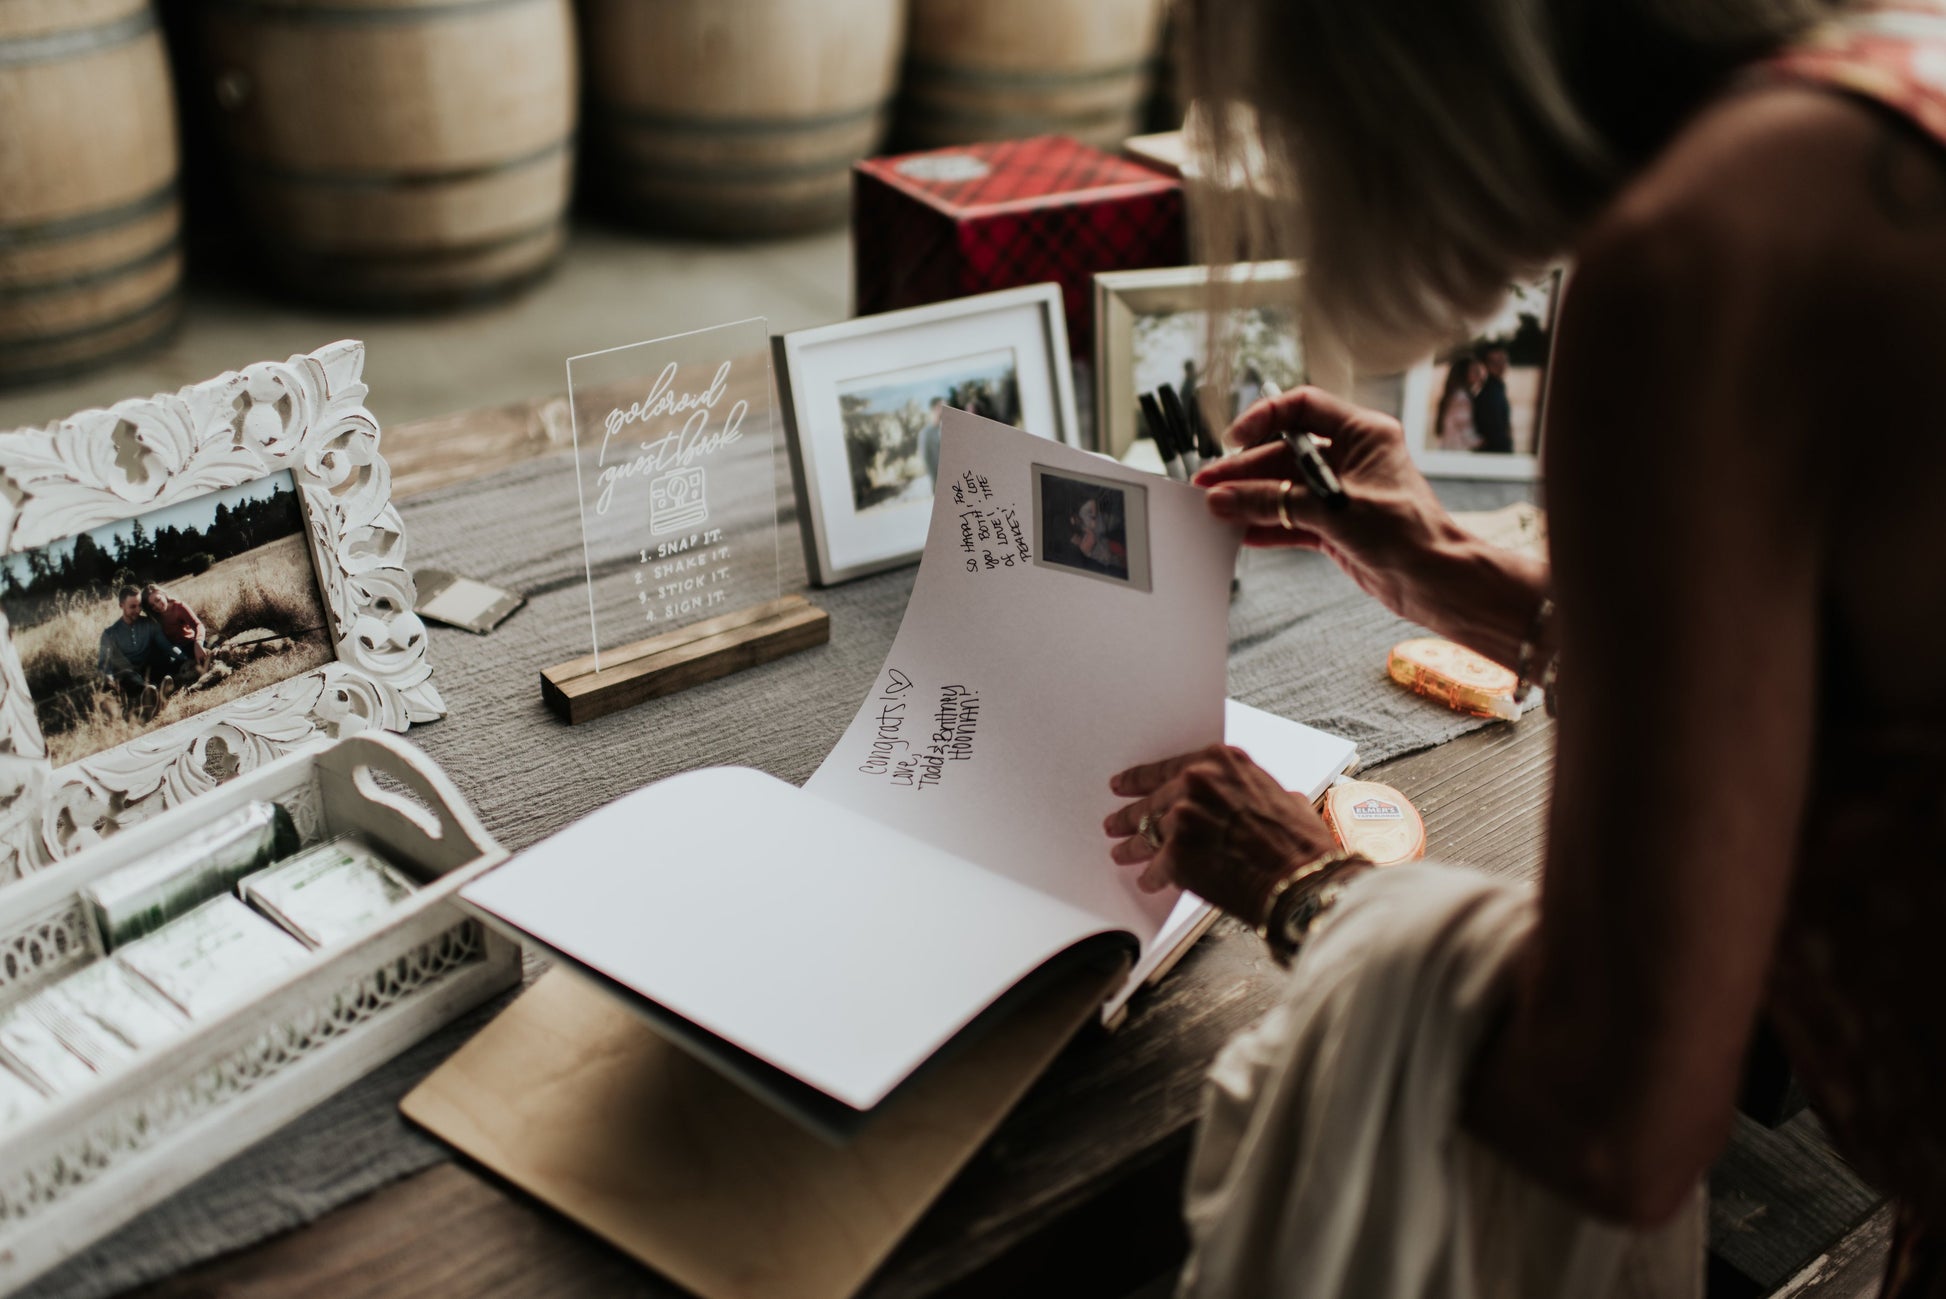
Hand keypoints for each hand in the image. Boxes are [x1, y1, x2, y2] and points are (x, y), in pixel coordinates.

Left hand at [1103, 744, 1337, 925]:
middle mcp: (1198, 783)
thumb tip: (1245, 800)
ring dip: (1134, 846)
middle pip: (1153, 801)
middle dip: (1132, 815)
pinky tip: (1149, 881)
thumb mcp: (1281, 797)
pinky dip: (1153, 877)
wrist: (1302, 883)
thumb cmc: (1300, 846)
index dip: (1142, 779)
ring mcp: (1183, 817)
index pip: (1169, 768)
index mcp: (1222, 762)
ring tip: (1122, 853)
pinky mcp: (1176, 855)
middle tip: (1116, 823)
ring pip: (1148, 833)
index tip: (1123, 785)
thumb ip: (1249, 792)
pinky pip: (1156, 867)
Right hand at [1194, 387, 1460, 622]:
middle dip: (1245, 471)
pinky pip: (1290, 519)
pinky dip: (1266, 525)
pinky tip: (1240, 531)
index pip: (1302, 408)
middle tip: (1209, 486)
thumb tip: (1224, 499)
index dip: (1264, 418)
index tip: (1234, 440)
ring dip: (1250, 499)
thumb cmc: (1407, 534)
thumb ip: (1275, 502)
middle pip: (1283, 453)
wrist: (1436, 581)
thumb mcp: (1334, 509)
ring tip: (1215, 510)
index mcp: (1362, 434)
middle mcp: (1350, 458)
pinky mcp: (1334, 525)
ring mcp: (1340, 492)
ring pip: (1283, 488)